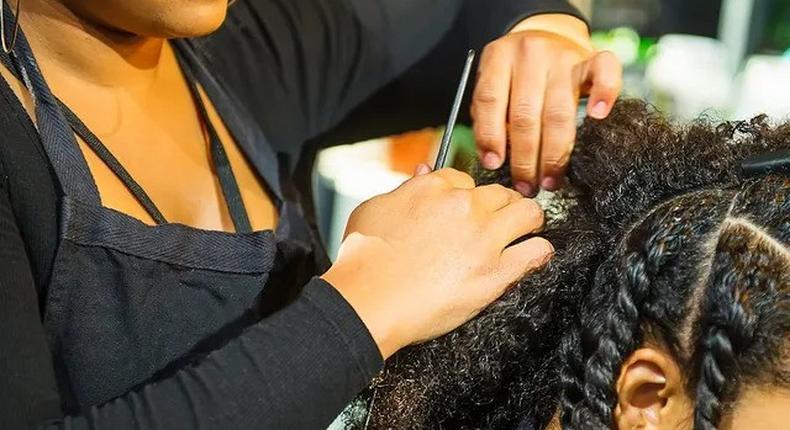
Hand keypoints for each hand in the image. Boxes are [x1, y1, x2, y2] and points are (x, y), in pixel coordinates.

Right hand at [321, 167, 552, 358]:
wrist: (368, 301)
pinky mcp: (496, 272)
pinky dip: (539, 252)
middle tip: (497, 220)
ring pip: (529, 213)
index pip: (465, 179)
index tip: (465, 210)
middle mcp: (464, 206)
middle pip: (501, 193)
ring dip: (528, 221)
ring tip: (525, 231)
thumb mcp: (374, 208)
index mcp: (435, 187)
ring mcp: (484, 238)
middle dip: (500, 205)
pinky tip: (534, 254)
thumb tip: (421, 172)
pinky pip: (537, 252)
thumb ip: (404, 188)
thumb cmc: (362, 259)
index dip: (466, 196)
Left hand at [471, 14, 621, 195]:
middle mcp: (531, 54)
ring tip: (550, 180)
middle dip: (525, 158)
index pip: (491, 101)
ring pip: (558, 112)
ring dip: (554, 153)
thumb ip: (488, 115)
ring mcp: (563, 56)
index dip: (490, 136)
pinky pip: (605, 72)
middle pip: (525, 114)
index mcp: (499, 58)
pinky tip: (597, 116)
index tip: (493, 165)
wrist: (546, 32)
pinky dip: (604, 93)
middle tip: (526, 185)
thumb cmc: (516, 71)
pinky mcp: (591, 58)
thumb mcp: (493, 82)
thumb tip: (494, 158)